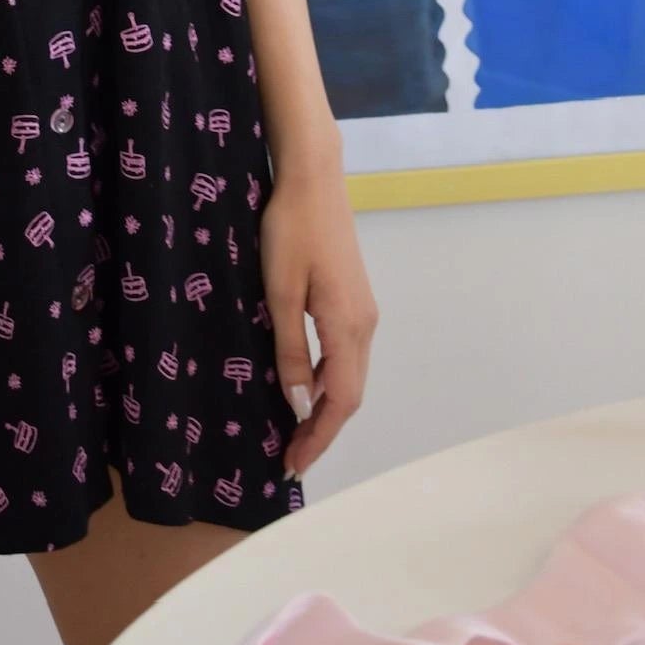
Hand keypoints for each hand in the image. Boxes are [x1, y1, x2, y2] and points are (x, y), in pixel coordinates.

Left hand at [258, 159, 377, 478]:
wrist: (313, 178)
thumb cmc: (290, 231)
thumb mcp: (279, 293)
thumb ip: (289, 351)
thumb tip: (300, 406)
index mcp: (347, 327)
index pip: (340, 401)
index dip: (318, 438)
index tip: (292, 466)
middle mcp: (364, 325)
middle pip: (350, 394)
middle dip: (322, 431)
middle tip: (290, 458)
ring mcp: (363, 311)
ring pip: (349, 375)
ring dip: (325, 406)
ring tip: (293, 430)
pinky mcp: (354, 298)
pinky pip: (344, 353)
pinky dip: (327, 379)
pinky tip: (302, 383)